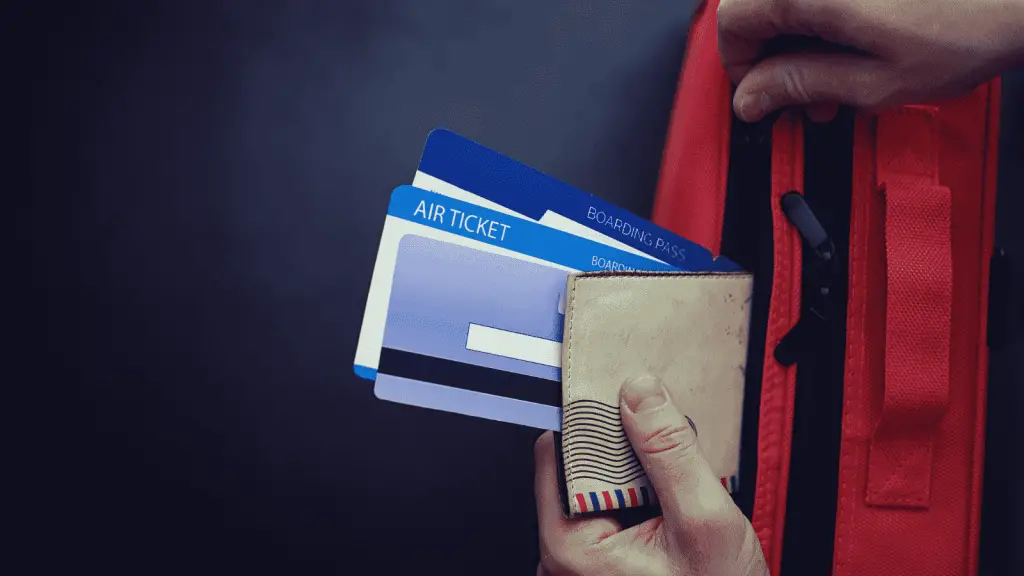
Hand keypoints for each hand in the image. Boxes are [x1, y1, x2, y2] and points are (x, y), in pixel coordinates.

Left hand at [534, 376, 766, 575]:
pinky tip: (668, 516)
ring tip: (674, 502)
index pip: (561, 450)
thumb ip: (670, 453)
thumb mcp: (704, 522)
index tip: (632, 406)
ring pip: (598, 489)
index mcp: (568, 547)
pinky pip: (609, 514)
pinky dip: (640, 503)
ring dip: (638, 480)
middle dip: (627, 456)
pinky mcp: (596, 567)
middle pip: (580, 468)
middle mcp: (560, 558)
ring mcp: (577, 565)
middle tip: (670, 473)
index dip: (599, 421)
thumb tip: (640, 394)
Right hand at [717, 0, 1023, 121]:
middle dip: (773, 54)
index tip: (761, 93)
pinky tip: (857, 37)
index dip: (739, 67)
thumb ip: (801, 85)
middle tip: (807, 92)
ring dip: (801, 35)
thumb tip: (752, 97)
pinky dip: (828, 14)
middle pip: (757, 5)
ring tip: (839, 70)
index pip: (731, 23)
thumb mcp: (875, 79)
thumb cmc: (972, 23)